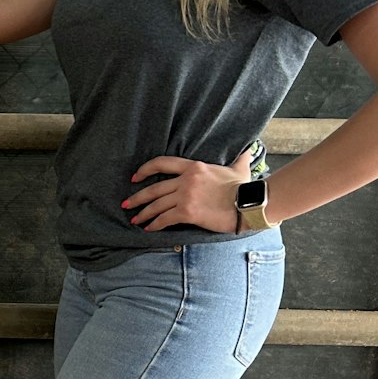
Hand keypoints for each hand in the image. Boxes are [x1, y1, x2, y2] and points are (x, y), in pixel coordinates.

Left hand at [125, 147, 255, 232]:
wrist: (250, 204)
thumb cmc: (245, 188)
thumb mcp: (239, 168)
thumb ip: (239, 158)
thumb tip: (249, 149)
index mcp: (194, 167)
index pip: (162, 163)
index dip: (145, 170)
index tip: (135, 178)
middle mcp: (186, 180)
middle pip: (154, 189)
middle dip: (138, 198)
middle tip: (126, 204)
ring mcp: (186, 196)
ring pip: (157, 205)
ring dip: (143, 214)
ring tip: (135, 220)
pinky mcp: (188, 212)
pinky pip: (165, 219)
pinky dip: (155, 225)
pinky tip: (149, 229)